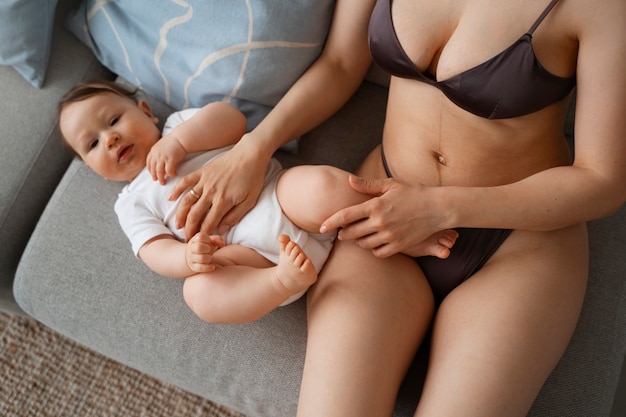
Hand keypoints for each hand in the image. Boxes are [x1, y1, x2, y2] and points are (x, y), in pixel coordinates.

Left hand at [146, 136, 185, 183]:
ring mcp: (163, 157)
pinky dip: (171, 174)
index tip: (152, 173)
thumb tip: (159, 158)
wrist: (181, 138)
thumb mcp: (162, 144)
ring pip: (159, 171)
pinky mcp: (171, 160)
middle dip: (154, 175)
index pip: (148, 162)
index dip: (150, 169)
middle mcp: (156, 154)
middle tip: (156, 180)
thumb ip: (159, 151)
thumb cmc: (174, 141)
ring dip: (161, 178)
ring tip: (163, 182)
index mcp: (154, 150)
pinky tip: (173, 175)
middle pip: (153, 168)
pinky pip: (169, 171)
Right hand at [169, 141, 267, 239]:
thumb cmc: (253, 178)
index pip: (208, 223)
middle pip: (194, 214)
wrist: (250, 154)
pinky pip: (186, 181)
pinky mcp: (202, 171)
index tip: (199, 242)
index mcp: (223, 201)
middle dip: (189, 229)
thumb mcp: (249, 201)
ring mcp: (205, 181)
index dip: (203, 234)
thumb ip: (235, 216)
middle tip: (186, 239)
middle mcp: (211, 192)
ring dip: (180, 214)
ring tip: (177, 225)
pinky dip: (177, 190)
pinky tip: (170, 199)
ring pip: (187, 201)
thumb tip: (222, 229)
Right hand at [186, 231, 225, 272]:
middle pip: (199, 247)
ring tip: (209, 258)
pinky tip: (212, 266)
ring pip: (201, 258)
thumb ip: (217, 239)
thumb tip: (223, 244)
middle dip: (207, 249)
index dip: (207, 239)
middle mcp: (191, 248)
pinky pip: (200, 268)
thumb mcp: (209, 241)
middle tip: (208, 250)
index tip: (208, 241)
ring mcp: (191, 258)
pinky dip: (208, 267)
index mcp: (195, 240)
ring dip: (208, 258)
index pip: (201, 237)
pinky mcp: (193, 267)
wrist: (193, 258)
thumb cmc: (204, 247)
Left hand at [320, 176, 447, 257]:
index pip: (346, 216)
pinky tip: (375, 242)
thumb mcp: (391, 184)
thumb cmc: (414, 193)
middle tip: (343, 231)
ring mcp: (390, 236)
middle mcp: (381, 222)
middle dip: (343, 233)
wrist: (439, 208)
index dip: (331, 222)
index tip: (321, 227)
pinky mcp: (399, 246)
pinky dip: (373, 249)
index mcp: (376, 205)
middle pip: (351, 233)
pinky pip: (378, 252)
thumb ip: (368, 185)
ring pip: (363, 244)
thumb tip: (349, 180)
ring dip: (358, 241)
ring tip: (361, 234)